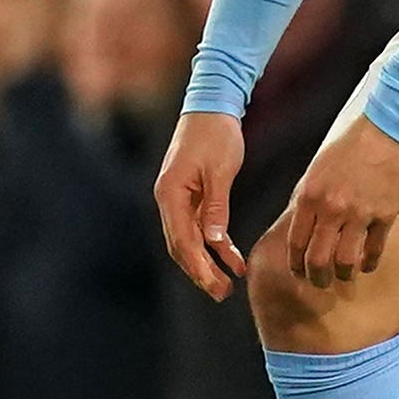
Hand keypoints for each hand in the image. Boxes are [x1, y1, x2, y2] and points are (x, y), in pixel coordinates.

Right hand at [155, 110, 247, 297]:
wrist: (212, 105)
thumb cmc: (217, 134)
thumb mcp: (220, 171)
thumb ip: (216, 207)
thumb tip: (213, 241)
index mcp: (170, 194)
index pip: (181, 240)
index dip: (198, 267)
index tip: (215, 286)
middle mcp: (167, 199)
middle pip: (180, 246)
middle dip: (200, 272)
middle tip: (222, 293)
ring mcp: (176, 199)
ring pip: (188, 240)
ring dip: (207, 262)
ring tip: (227, 284)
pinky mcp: (189, 196)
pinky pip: (198, 227)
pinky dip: (213, 244)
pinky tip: (231, 258)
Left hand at [286, 116, 398, 288]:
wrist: (388, 129)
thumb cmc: (351, 145)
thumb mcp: (318, 168)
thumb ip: (310, 197)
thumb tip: (302, 222)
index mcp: (310, 195)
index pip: (296, 240)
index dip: (295, 263)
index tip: (297, 272)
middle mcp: (332, 208)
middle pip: (318, 258)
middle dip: (316, 277)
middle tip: (319, 283)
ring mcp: (360, 213)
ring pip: (346, 260)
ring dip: (343, 274)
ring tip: (344, 276)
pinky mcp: (385, 215)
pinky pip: (374, 249)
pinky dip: (370, 263)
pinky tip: (367, 266)